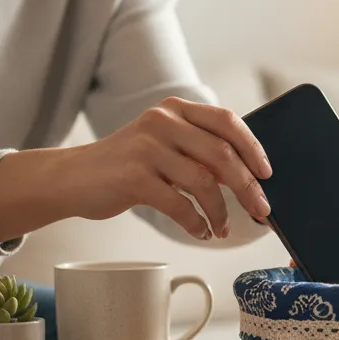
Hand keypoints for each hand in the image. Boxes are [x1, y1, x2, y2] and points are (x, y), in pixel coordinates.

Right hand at [69, 97, 271, 239]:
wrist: (71, 178)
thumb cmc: (128, 165)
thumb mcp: (165, 146)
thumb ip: (200, 152)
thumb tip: (246, 177)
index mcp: (175, 109)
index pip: (227, 121)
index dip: (252, 147)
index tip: (267, 173)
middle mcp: (162, 121)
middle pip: (222, 153)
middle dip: (247, 187)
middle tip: (260, 210)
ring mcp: (146, 147)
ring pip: (204, 182)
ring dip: (221, 211)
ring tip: (222, 228)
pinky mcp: (133, 177)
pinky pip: (179, 204)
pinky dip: (195, 222)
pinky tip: (200, 230)